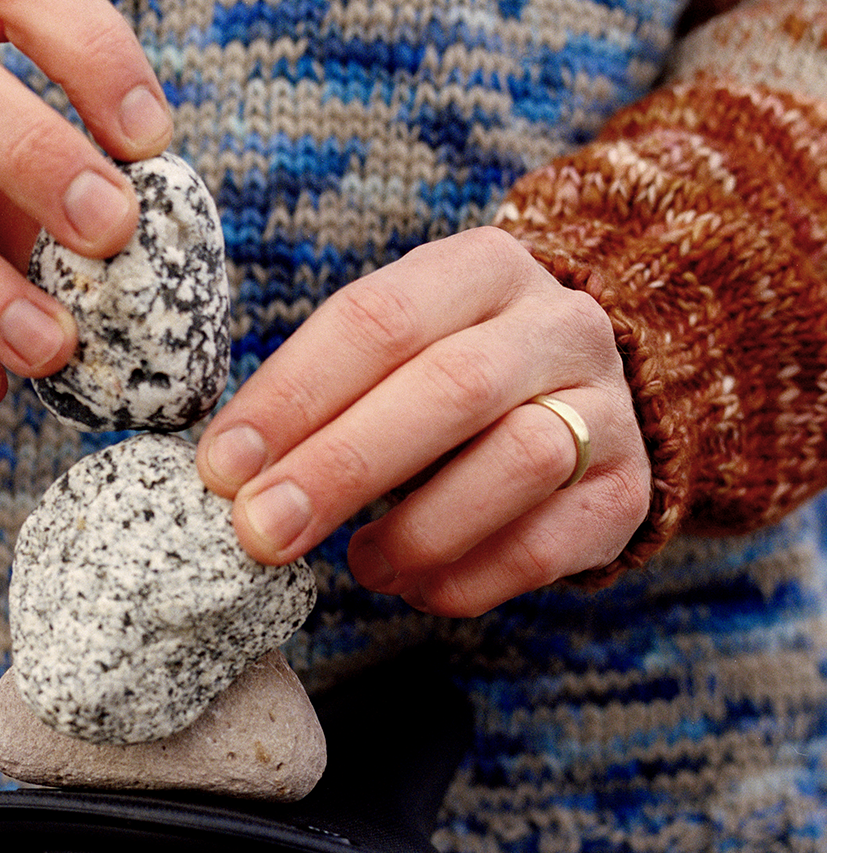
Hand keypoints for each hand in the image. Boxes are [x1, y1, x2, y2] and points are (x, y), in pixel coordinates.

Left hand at [196, 227, 651, 616]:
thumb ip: (328, 388)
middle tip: (263, 532)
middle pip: (453, 386)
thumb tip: (230, 473)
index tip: (223, 466)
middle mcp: (561, 324)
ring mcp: (609, 407)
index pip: (381, 318)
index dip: (294, 393)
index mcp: (487, 267)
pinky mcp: (629, 492)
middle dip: (344, 466)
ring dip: (421, 527)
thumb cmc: (456, 376)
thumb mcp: (403, 347)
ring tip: (362, 563)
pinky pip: (552, 544)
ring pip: (522, 460)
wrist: (592, 399)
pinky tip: (420, 585)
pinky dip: (472, 577)